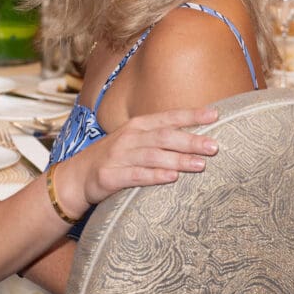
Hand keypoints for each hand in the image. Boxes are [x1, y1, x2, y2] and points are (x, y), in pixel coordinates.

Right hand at [53, 107, 219, 219]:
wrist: (77, 177)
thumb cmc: (114, 159)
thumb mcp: (135, 142)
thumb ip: (160, 138)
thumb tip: (197, 138)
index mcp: (138, 126)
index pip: (168, 118)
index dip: (191, 116)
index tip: (215, 115)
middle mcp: (129, 138)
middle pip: (164, 136)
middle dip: (190, 140)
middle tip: (214, 146)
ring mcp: (118, 156)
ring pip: (152, 156)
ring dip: (177, 159)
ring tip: (200, 164)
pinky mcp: (110, 176)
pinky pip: (135, 176)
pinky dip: (154, 176)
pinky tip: (172, 178)